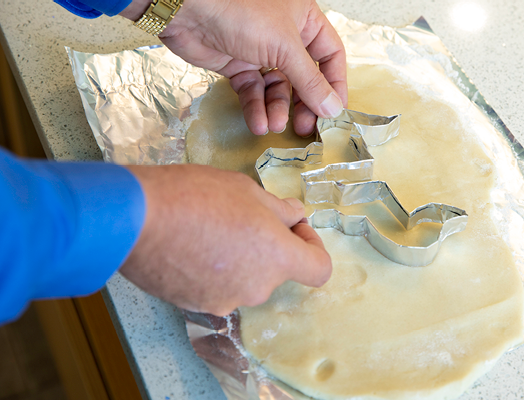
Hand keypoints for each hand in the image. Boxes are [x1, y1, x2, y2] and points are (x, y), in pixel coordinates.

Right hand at [120, 164, 331, 314]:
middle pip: (276, 270)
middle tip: (241, 215)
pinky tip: (189, 244)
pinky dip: (211, 269)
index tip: (293, 226)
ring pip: (244, 278)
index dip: (312, 245)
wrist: (135, 219)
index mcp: (278, 259)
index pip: (319, 269)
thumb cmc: (196, 196)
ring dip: (238, 257)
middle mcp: (257, 288)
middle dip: (267, 245)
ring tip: (208, 227)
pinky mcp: (194, 304)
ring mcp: (225, 301)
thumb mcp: (247, 190)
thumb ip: (279, 209)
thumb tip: (295, 215)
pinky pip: (215, 286)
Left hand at [121, 0, 347, 135]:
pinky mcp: (238, 65)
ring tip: (276, 126)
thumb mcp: (285, 47)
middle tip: (306, 127)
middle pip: (304, 77)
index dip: (334, 85)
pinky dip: (256, 109)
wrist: (188, 10)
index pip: (330, 56)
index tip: (334, 112)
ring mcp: (261, 51)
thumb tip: (333, 109)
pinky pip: (254, 92)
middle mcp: (285, 35)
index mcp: (304, 19)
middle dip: (304, 104)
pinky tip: (259, 123)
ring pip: (278, 88)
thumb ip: (311, 82)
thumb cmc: (240, 11)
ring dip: (278, 110)